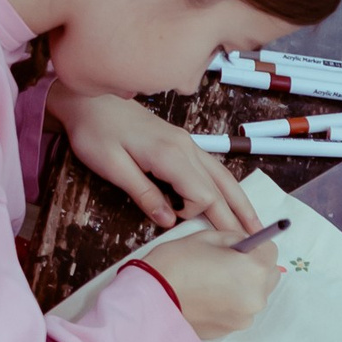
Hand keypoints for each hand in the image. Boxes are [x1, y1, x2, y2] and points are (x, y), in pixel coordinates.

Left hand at [56, 89, 256, 235]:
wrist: (87, 98)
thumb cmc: (94, 132)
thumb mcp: (113, 167)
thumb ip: (144, 194)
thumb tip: (169, 221)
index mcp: (170, 155)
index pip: (203, 195)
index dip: (197, 215)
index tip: (177, 222)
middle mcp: (186, 148)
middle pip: (222, 188)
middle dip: (238, 216)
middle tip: (254, 243)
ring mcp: (187, 143)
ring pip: (223, 177)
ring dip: (240, 202)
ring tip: (255, 225)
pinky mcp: (182, 142)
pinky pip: (213, 168)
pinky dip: (227, 188)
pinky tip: (233, 200)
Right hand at [126, 228, 281, 341]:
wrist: (151, 301)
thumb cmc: (175, 265)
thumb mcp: (206, 238)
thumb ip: (235, 239)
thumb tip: (247, 244)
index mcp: (254, 270)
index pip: (270, 251)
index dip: (254, 246)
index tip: (238, 247)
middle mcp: (256, 297)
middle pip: (268, 276)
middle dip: (253, 267)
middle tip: (226, 263)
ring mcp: (245, 317)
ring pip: (255, 295)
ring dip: (243, 286)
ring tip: (212, 281)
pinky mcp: (232, 330)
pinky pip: (240, 311)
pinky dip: (231, 302)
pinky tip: (207, 296)